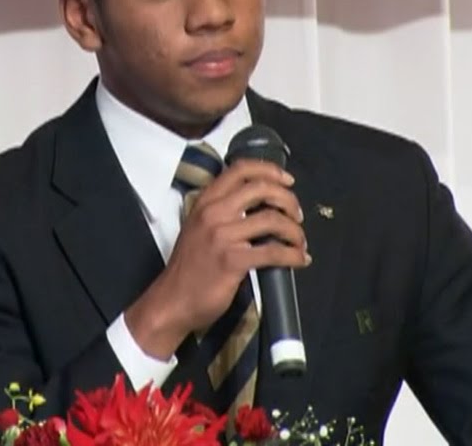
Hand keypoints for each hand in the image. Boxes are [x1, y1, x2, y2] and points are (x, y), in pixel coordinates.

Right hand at [124, 159, 309, 359]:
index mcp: (205, 202)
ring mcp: (222, 236)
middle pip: (261, 189)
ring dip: (294, 230)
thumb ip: (222, 213)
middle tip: (296, 214)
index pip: (240, 169)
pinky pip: (273, 251)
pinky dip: (293, 254)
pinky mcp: (233, 260)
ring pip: (272, 219)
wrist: (172, 301)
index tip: (286, 180)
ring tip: (299, 241)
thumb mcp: (198, 228)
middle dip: (288, 199)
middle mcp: (213, 213)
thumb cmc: (188, 268)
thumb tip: (259, 207)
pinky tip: (299, 259)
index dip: (269, 170)